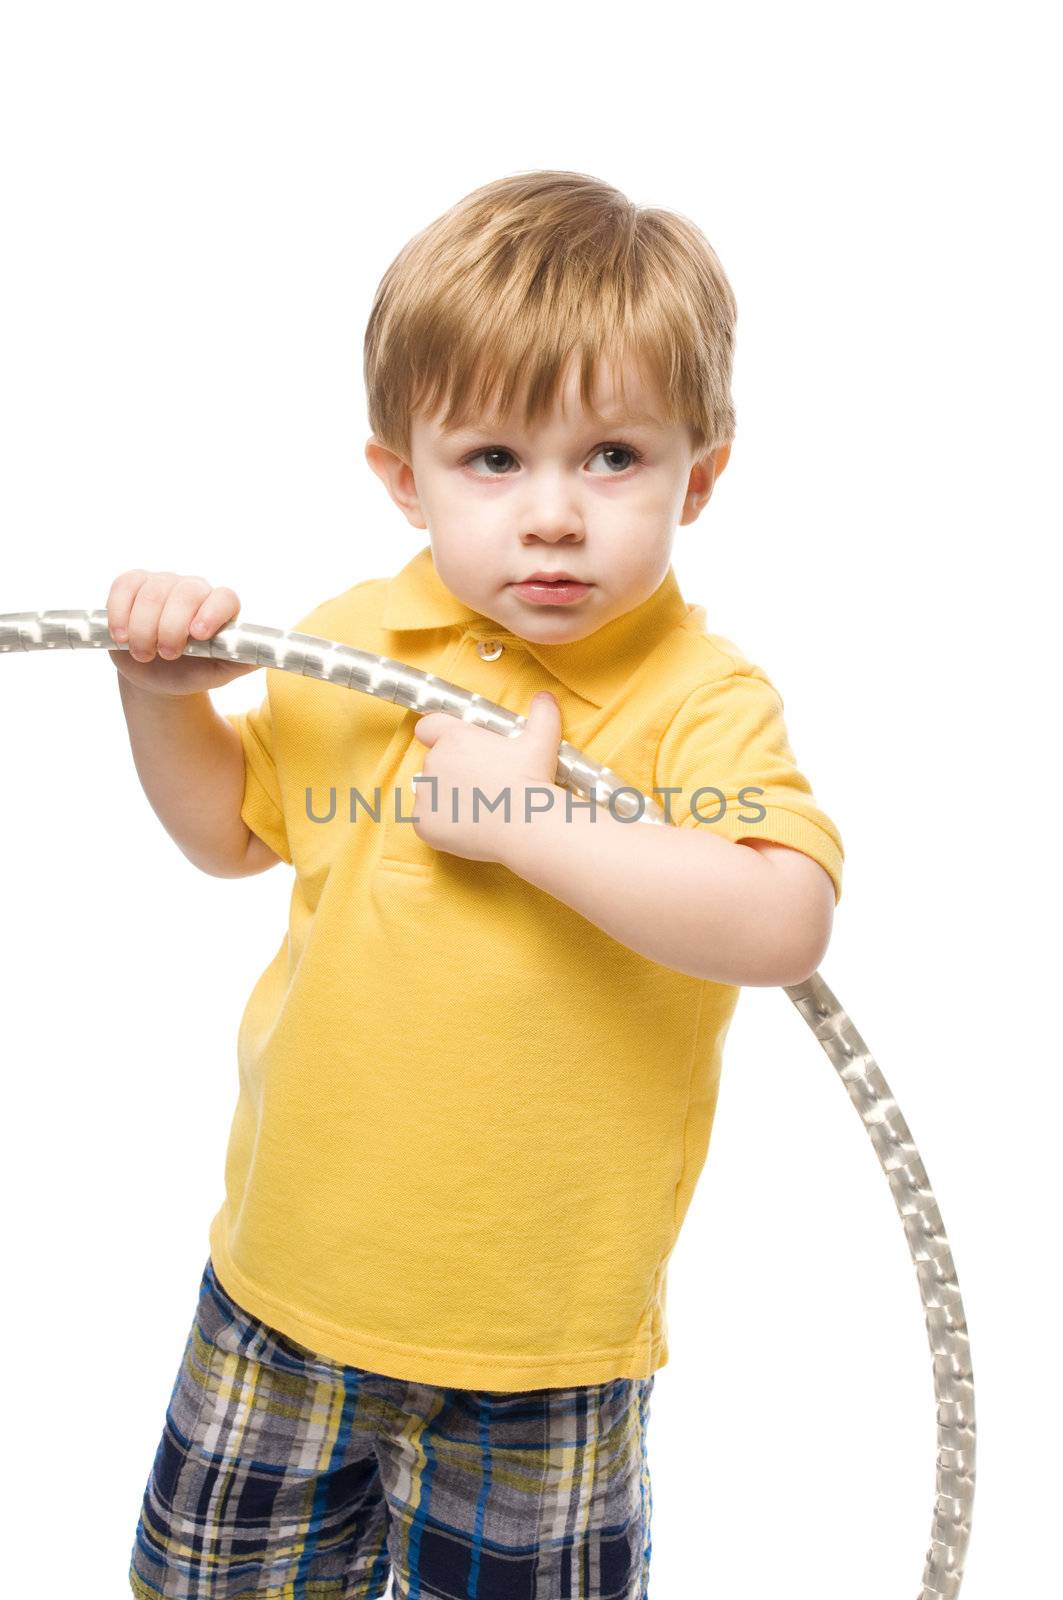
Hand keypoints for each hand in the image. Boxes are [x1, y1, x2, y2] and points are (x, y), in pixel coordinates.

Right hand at [105, 569, 260, 696]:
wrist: (157, 676)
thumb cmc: (193, 671)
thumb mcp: (219, 672)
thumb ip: (242, 661)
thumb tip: (265, 656)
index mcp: (221, 607)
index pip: (224, 598)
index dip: (212, 612)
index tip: (198, 635)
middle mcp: (194, 590)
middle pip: (185, 593)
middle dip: (172, 626)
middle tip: (167, 654)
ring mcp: (163, 583)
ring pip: (153, 592)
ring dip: (144, 627)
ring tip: (144, 654)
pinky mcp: (133, 585)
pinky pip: (125, 586)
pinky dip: (120, 611)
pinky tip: (121, 636)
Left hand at [410, 691, 564, 864]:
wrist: (528, 826)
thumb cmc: (532, 781)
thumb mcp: (542, 741)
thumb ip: (542, 714)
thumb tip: (545, 696)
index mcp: (455, 737)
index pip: (428, 727)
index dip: (439, 736)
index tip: (457, 749)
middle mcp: (434, 761)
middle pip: (435, 763)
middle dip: (453, 772)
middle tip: (482, 786)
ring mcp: (426, 793)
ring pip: (430, 793)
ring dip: (446, 799)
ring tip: (478, 809)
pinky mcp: (423, 822)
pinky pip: (426, 821)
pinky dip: (442, 826)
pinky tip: (468, 827)